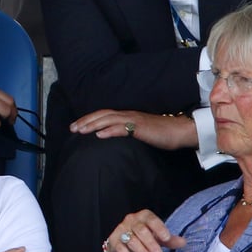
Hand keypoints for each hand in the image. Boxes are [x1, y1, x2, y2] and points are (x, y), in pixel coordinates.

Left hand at [70, 110, 196, 150]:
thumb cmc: (161, 132)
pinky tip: (99, 135)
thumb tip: (112, 137)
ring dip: (92, 124)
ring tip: (80, 131)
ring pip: (108, 120)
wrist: (180, 130)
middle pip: (102, 115)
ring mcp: (134, 120)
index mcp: (126, 115)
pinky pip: (122, 128)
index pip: (103, 115)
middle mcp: (128, 115)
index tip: (76, 126)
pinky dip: (109, 131)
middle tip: (72, 129)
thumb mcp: (139, 131)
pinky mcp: (141, 128)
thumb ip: (126, 131)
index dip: (88, 119)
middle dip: (85, 121)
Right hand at [105, 210, 184, 251]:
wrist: (123, 242)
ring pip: (131, 240)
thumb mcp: (157, 237)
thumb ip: (169, 240)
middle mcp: (131, 220)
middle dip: (151, 243)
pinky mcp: (114, 240)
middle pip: (141, 230)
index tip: (166, 238)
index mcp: (143, 216)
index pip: (151, 219)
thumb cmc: (143, 237)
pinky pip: (121, 249)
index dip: (159, 228)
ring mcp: (121, 229)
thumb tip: (183, 242)